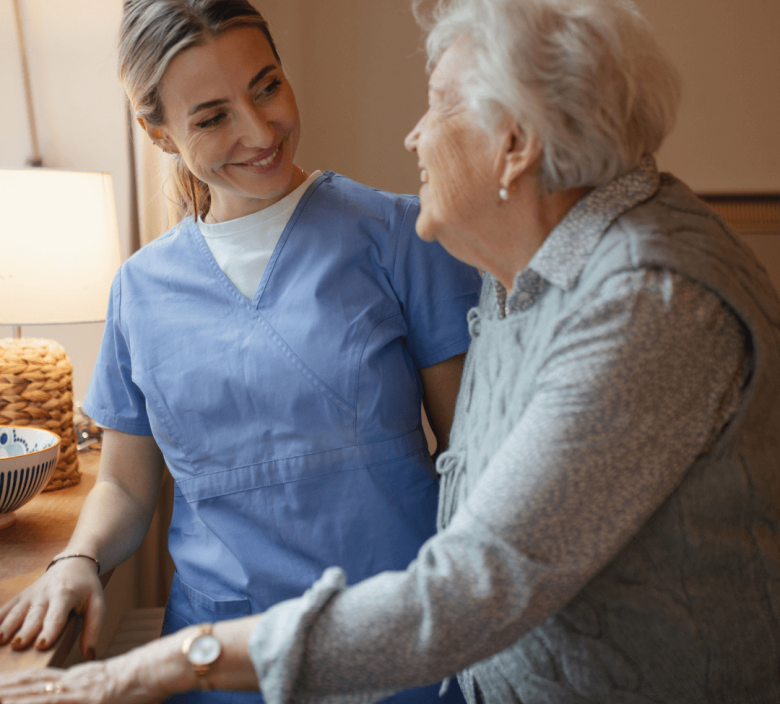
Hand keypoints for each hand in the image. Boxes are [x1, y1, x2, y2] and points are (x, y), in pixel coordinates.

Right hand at [0, 558, 104, 659]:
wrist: (74, 563)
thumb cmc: (86, 588)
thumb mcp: (97, 604)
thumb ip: (93, 629)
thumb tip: (89, 656)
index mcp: (66, 595)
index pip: (57, 615)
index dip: (50, 630)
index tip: (41, 645)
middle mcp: (46, 594)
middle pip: (34, 615)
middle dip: (25, 630)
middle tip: (18, 645)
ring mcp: (31, 594)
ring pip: (17, 611)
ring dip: (7, 625)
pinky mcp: (21, 596)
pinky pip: (7, 607)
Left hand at [0, 661, 162, 703]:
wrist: (161, 667)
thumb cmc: (144, 678)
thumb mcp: (112, 686)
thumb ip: (93, 692)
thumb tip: (88, 696)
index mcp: (80, 676)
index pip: (40, 680)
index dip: (15, 683)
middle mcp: (75, 680)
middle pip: (31, 685)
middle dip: (5, 689)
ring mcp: (80, 691)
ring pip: (36, 695)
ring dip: (11, 696)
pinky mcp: (89, 700)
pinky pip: (54, 703)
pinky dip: (34, 703)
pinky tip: (17, 703)